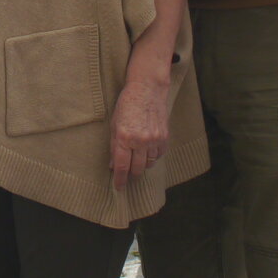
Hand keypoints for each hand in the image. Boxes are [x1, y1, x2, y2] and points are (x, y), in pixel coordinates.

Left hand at [109, 65, 170, 189]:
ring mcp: (154, 140)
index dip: (120, 180)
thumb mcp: (114, 124)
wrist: (147, 89)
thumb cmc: (127, 104)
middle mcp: (140, 141)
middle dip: (131, 174)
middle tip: (127, 175)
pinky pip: (158, 155)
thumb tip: (113, 165)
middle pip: (137, 169)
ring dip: (142, 165)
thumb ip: (114, 146)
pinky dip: (152, 157)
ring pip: (149, 164)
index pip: (122, 167)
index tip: (118, 187)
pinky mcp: (164, 137)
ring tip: (137, 161)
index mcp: (124, 137)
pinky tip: (147, 152)